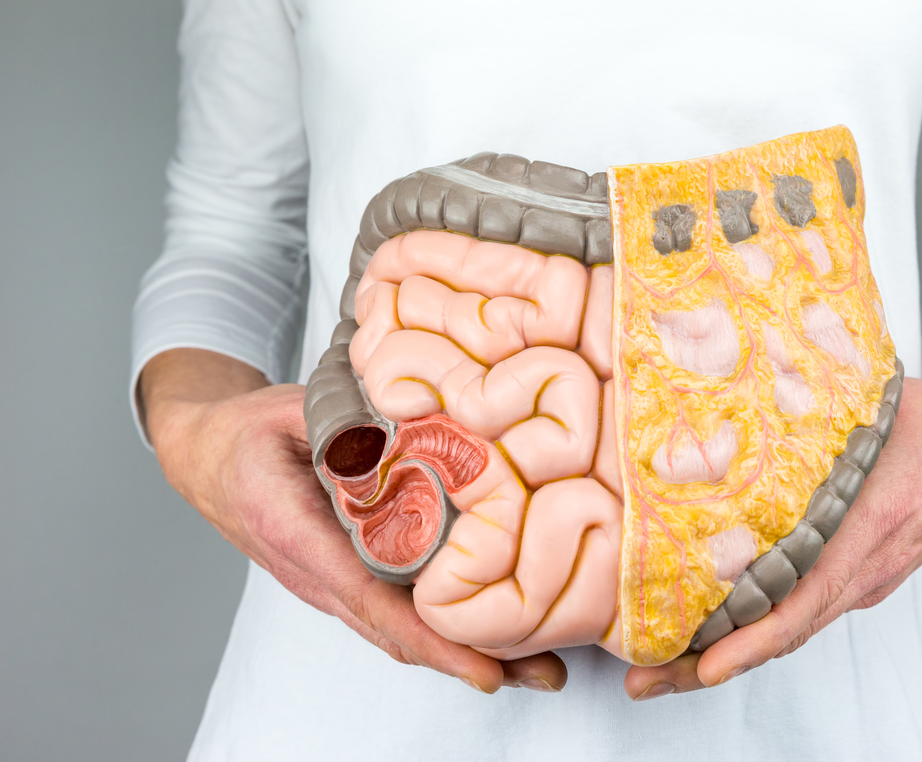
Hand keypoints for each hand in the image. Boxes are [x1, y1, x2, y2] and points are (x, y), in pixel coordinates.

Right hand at [141, 349, 567, 693]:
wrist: (208, 458)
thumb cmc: (248, 435)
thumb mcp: (290, 413)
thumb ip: (348, 422)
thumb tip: (418, 422)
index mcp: (298, 535)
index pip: (372, 599)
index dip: (433, 638)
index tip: (486, 668)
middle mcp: (316, 576)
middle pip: (399, 633)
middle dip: (472, 658)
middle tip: (547, 674)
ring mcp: (331, 586)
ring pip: (402, 631)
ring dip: (469, 650)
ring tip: (540, 664)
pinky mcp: (346, 580)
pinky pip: (397, 612)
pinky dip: (447, 628)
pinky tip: (496, 630)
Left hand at [625, 329, 921, 699]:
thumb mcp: (881, 404)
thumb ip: (818, 401)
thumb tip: (741, 383)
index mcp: (874, 524)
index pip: (808, 595)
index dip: (754, 636)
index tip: (705, 663)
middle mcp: (869, 567)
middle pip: (786, 630)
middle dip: (712, 661)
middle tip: (646, 679)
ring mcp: (866, 579)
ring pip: (791, 627)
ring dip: (727, 650)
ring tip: (658, 666)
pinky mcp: (860, 577)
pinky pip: (803, 609)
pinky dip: (755, 628)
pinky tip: (707, 628)